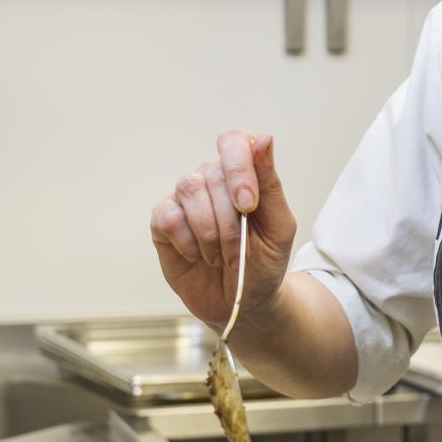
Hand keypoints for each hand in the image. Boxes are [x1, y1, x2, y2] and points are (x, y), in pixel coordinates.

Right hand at [150, 130, 297, 329]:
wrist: (243, 303)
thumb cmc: (265, 262)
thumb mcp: (279, 226)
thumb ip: (270, 183)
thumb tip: (264, 139)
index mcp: (244, 172)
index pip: (234, 141)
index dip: (239, 168)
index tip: (248, 205)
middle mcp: (212, 178)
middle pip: (213, 173)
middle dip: (230, 220)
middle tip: (239, 250)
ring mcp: (185, 198)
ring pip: (189, 189)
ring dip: (210, 232)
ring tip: (220, 256)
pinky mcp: (163, 221)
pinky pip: (168, 217)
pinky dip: (187, 242)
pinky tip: (197, 255)